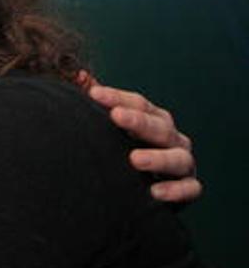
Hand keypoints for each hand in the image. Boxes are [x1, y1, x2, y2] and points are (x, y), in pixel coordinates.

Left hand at [87, 81, 200, 202]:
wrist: (144, 189)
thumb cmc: (125, 151)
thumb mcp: (113, 127)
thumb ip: (99, 103)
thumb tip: (79, 75)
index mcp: (154, 120)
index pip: (139, 104)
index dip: (117, 97)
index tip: (93, 94)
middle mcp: (172, 138)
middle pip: (159, 126)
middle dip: (138, 121)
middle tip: (115, 116)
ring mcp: (183, 163)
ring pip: (178, 157)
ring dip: (158, 158)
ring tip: (135, 159)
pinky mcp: (188, 187)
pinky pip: (189, 189)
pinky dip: (175, 190)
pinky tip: (154, 192)